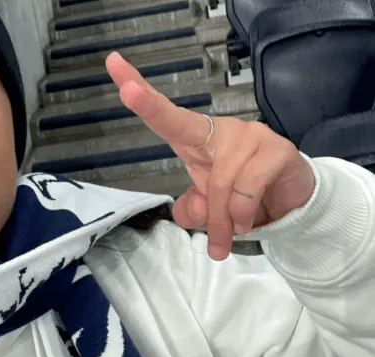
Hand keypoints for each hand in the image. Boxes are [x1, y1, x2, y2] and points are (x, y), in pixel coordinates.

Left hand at [105, 52, 314, 260]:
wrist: (288, 201)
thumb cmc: (241, 196)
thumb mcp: (206, 209)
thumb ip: (190, 211)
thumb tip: (191, 211)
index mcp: (196, 140)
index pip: (165, 116)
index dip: (141, 95)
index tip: (114, 67)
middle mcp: (221, 131)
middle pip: (186, 137)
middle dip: (191, 182)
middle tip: (214, 245)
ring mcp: (250, 135)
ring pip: (221, 180)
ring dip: (226, 219)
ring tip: (235, 231)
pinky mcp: (277, 148)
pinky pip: (248, 185)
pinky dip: (244, 212)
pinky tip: (250, 220)